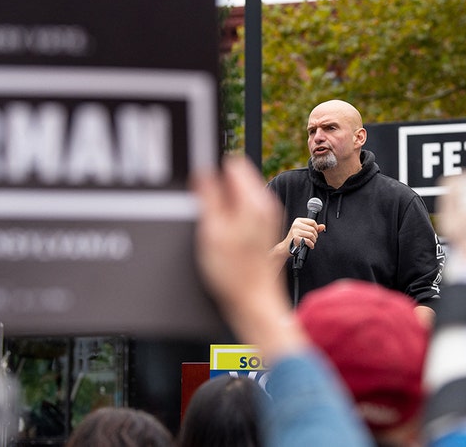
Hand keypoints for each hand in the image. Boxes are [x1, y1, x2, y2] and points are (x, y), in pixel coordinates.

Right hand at [192, 156, 306, 355]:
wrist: (253, 301)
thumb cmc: (235, 273)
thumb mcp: (212, 231)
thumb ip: (208, 197)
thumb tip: (203, 172)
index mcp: (255, 202)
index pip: (234, 164)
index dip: (212, 170)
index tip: (200, 184)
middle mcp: (265, 207)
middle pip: (236, 179)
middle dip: (216, 188)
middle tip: (204, 212)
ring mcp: (266, 218)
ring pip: (238, 196)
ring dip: (222, 204)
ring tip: (213, 228)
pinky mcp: (262, 230)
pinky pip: (243, 212)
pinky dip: (229, 218)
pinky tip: (221, 237)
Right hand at [280, 217, 325, 257]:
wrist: (286, 247)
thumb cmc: (295, 239)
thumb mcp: (304, 231)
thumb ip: (314, 228)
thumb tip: (323, 226)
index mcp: (298, 221)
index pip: (312, 222)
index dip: (316, 228)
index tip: (314, 232)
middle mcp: (296, 225)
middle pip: (313, 229)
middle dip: (315, 236)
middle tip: (313, 239)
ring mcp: (295, 231)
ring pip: (311, 235)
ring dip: (313, 241)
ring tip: (311, 242)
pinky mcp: (295, 238)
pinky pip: (308, 241)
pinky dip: (311, 244)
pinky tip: (310, 245)